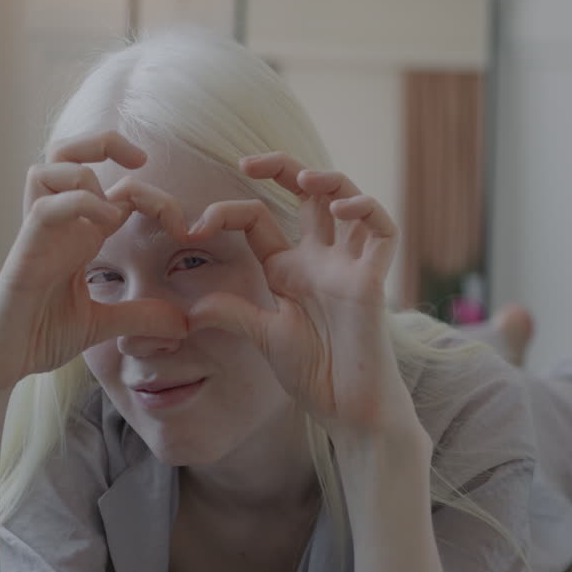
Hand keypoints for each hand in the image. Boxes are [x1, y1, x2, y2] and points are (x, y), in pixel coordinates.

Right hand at [0, 131, 190, 396]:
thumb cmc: (36, 336)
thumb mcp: (101, 326)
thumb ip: (139, 316)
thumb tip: (182, 322)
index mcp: (78, 236)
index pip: (113, 187)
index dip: (153, 195)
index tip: (183, 228)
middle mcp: (58, 226)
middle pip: (67, 152)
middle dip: (105, 142)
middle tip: (140, 160)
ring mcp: (38, 236)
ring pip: (49, 167)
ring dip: (88, 172)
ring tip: (116, 212)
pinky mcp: (23, 255)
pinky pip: (44, 209)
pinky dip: (77, 203)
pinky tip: (105, 223)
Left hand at [185, 152, 418, 439]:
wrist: (349, 410)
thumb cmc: (315, 374)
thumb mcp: (262, 336)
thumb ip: (232, 313)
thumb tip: (189, 309)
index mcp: (290, 269)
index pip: (259, 219)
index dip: (227, 214)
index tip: (195, 227)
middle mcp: (321, 259)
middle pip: (307, 194)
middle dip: (281, 168)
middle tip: (247, 161)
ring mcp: (349, 266)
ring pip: (348, 199)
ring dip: (328, 179)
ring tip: (303, 177)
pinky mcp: (374, 280)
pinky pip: (382, 230)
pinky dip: (366, 209)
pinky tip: (342, 209)